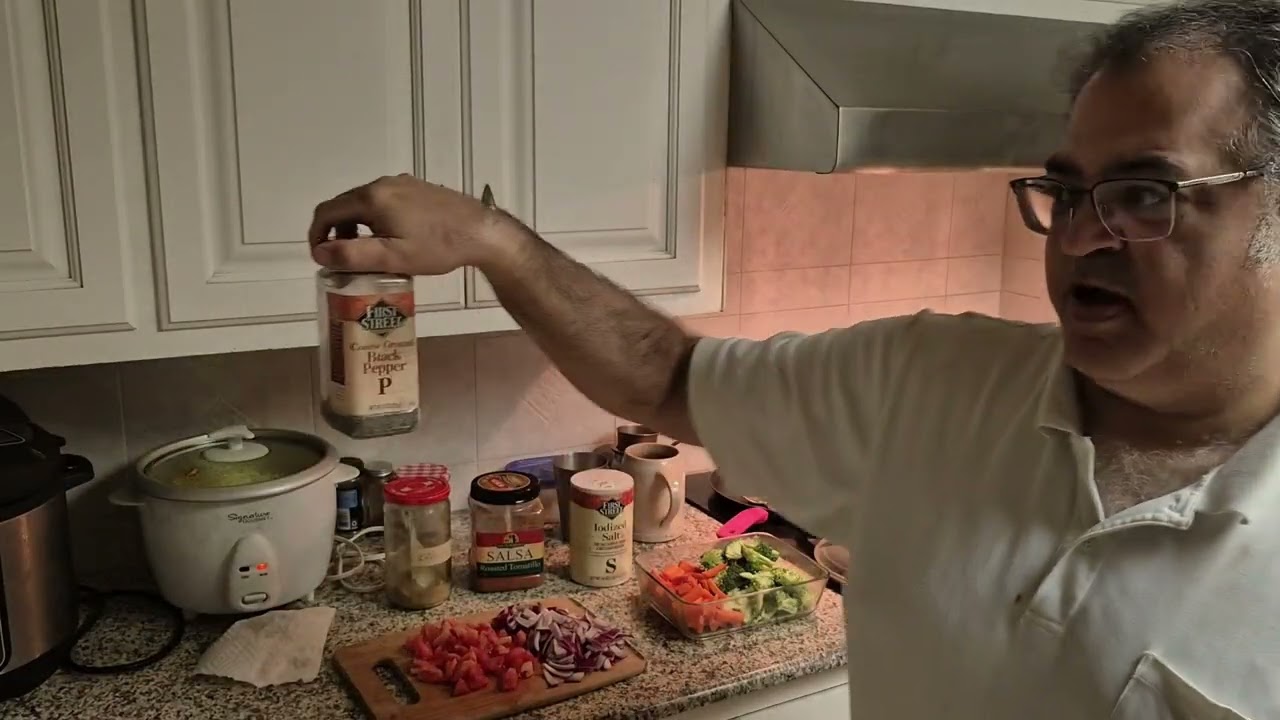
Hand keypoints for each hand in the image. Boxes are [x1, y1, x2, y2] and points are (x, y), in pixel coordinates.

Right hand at [308, 174, 498, 275]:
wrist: (482, 232)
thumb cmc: (437, 247)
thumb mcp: (392, 257)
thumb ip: (353, 255)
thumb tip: (319, 252)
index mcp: (372, 198)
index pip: (327, 211)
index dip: (316, 234)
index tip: (320, 257)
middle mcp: (383, 183)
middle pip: (344, 205)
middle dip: (336, 231)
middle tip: (342, 259)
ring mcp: (401, 183)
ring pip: (364, 203)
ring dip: (355, 225)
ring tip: (366, 252)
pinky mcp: (417, 188)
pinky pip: (383, 200)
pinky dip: (374, 218)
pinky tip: (391, 238)